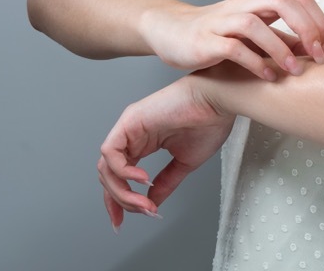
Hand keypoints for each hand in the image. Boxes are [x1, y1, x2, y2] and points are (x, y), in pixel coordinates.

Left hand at [97, 75, 233, 230]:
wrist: (217, 101)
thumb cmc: (208, 122)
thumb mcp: (184, 163)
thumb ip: (165, 184)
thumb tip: (151, 204)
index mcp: (142, 142)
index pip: (118, 176)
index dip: (117, 201)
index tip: (121, 222)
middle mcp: (131, 135)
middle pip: (108, 175)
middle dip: (121, 201)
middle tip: (144, 211)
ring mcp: (128, 127)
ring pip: (106, 167)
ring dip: (123, 192)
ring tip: (145, 202)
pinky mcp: (129, 120)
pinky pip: (111, 152)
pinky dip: (123, 171)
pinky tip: (143, 180)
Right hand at [141, 0, 323, 79]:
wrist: (171, 31)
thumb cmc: (216, 34)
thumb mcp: (253, 34)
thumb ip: (281, 39)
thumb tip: (315, 51)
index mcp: (258, 3)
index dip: (317, 20)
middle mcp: (243, 7)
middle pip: (282, 1)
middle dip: (306, 27)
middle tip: (318, 56)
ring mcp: (223, 23)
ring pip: (256, 24)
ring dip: (280, 48)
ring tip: (294, 71)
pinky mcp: (206, 41)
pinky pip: (233, 47)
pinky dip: (254, 62)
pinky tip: (267, 77)